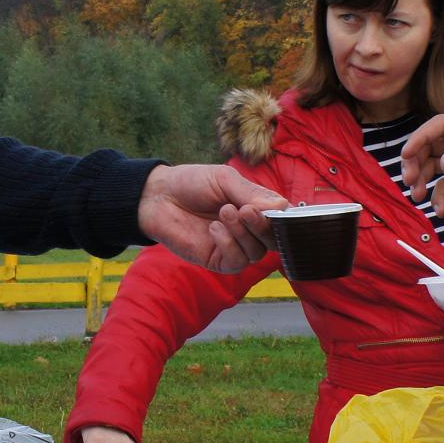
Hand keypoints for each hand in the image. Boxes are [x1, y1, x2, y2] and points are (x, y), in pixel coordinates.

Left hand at [137, 165, 283, 273]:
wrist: (159, 196)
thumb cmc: (193, 183)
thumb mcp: (225, 180)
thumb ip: (252, 193)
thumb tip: (281, 207)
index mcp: (256, 209)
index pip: (283, 220)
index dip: (284, 218)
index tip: (275, 209)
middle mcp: (249, 231)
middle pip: (274, 241)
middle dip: (263, 227)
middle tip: (246, 210)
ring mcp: (234, 247)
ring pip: (257, 253)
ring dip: (243, 233)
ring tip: (223, 212)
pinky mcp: (217, 261)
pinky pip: (237, 262)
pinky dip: (229, 245)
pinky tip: (214, 229)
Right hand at [399, 113, 443, 215]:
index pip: (441, 125)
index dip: (421, 137)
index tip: (406, 154)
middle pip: (432, 145)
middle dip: (417, 161)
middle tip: (409, 180)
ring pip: (435, 165)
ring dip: (423, 180)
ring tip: (418, 197)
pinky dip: (439, 197)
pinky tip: (440, 211)